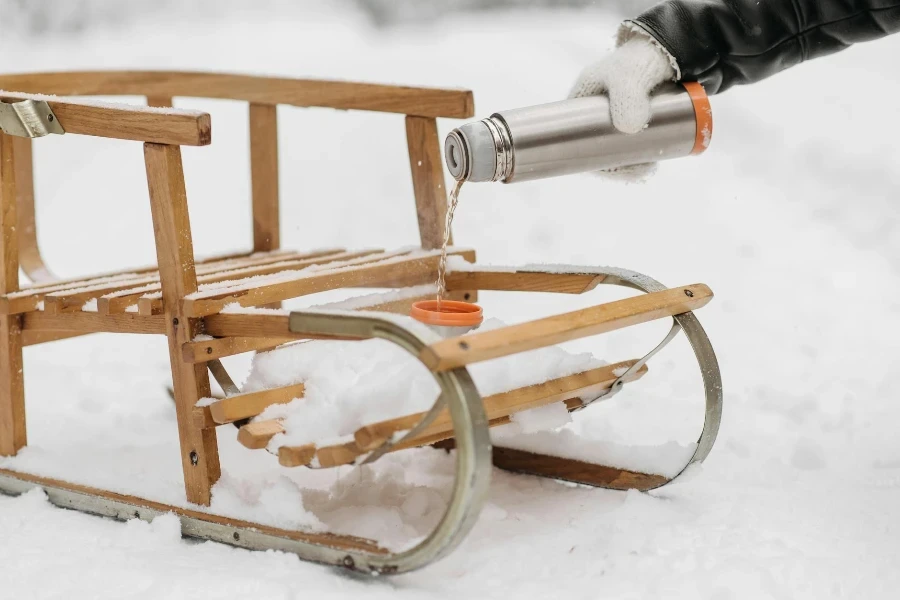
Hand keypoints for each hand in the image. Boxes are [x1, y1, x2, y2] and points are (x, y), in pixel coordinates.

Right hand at [569, 27, 677, 180]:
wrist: (672, 49)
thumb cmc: (642, 59)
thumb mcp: (630, 75)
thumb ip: (628, 97)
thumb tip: (629, 130)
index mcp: (583, 99)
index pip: (574, 136)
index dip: (585, 157)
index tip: (609, 168)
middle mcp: (596, 110)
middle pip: (595, 147)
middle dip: (614, 164)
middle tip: (638, 170)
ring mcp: (616, 114)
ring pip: (615, 148)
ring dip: (629, 164)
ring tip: (648, 168)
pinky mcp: (634, 117)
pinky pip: (631, 143)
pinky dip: (639, 156)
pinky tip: (649, 164)